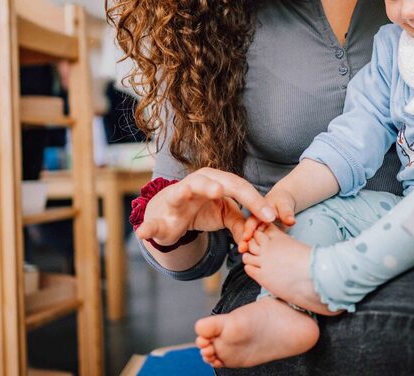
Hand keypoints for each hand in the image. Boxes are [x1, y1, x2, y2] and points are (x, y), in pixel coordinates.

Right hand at [136, 168, 275, 245]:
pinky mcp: (161, 216)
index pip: (239, 187)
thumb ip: (242, 222)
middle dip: (223, 187)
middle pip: (213, 181)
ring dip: (186, 191)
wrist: (170, 215)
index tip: (270, 216)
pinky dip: (148, 227)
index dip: (255, 201)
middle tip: (227, 192)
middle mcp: (196, 183)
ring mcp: (176, 197)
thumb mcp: (224, 215)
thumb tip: (260, 232)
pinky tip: (143, 232)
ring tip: (190, 192)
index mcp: (215, 180)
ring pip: (181, 191)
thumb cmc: (201, 209)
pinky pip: (153, 222)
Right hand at [238, 187, 296, 251]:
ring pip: (253, 240)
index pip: (251, 221)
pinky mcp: (263, 237)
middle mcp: (255, 223)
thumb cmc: (282, 202)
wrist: (284, 205)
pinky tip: (260, 258)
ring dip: (250, 247)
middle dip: (245, 241)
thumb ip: (286, 212)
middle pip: (249, 233)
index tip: (246, 237)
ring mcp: (258, 230)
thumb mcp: (284, 205)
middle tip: (243, 250)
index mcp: (257, 213)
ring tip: (249, 256)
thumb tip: (291, 220)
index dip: (247, 229)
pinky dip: (259, 250)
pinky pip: (260, 244)